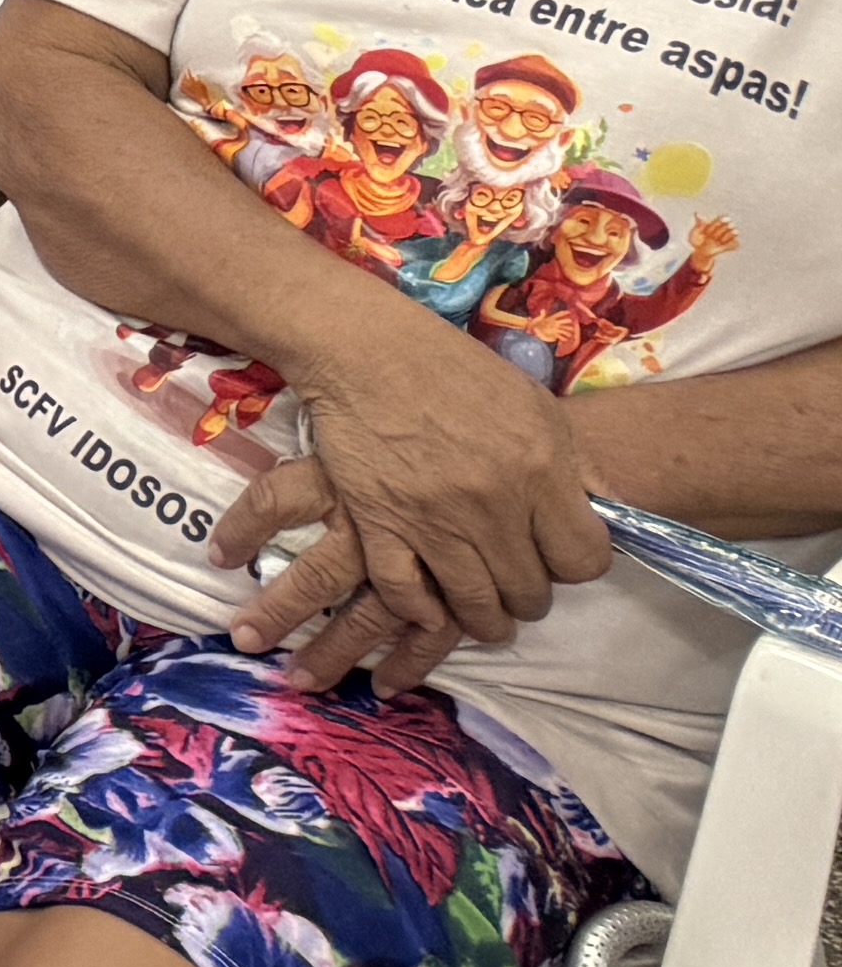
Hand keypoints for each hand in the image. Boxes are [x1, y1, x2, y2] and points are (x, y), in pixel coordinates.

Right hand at [218, 329, 608, 677]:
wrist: (364, 347)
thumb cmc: (453, 368)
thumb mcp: (534, 404)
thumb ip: (571, 465)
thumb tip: (601, 512)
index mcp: (540, 469)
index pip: (585, 561)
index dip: (575, 566)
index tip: (556, 555)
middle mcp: (493, 503)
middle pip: (531, 592)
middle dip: (528, 595)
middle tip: (515, 582)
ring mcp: (433, 519)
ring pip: (476, 606)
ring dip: (484, 618)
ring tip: (482, 612)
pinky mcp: (380, 523)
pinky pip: (406, 594)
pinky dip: (421, 611)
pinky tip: (429, 607)